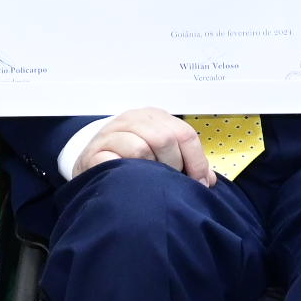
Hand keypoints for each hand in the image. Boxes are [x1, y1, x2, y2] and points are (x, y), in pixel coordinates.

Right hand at [73, 107, 214, 186]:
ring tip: (150, 182)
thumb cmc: (130, 158)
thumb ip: (186, 163)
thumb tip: (209, 180)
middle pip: (165, 139)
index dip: (196, 161)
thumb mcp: (160, 153)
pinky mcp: (95, 152)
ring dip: (150, 171)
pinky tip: (131, 181)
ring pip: (141, 149)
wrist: (91, 161)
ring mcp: (112, 133)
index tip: (199, 183)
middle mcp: (133, 119)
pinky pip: (117, 161)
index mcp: (154, 117)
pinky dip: (127, 173)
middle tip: (170, 183)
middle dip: (173, 167)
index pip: (184, 134)